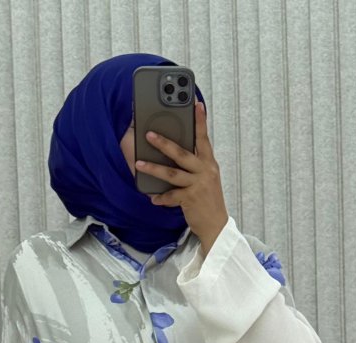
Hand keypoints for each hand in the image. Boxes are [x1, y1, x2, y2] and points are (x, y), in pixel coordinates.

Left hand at [135, 99, 228, 251]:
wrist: (216, 225)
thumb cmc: (208, 199)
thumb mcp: (207, 177)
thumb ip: (196, 163)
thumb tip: (177, 150)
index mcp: (209, 163)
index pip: (204, 138)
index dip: (200, 121)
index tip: (196, 104)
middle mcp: (205, 171)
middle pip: (182, 153)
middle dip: (164, 143)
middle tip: (148, 134)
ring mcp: (198, 185)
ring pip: (172, 174)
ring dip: (154, 168)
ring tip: (140, 163)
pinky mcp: (191, 200)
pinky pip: (172, 196)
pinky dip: (161, 197)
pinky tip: (152, 197)